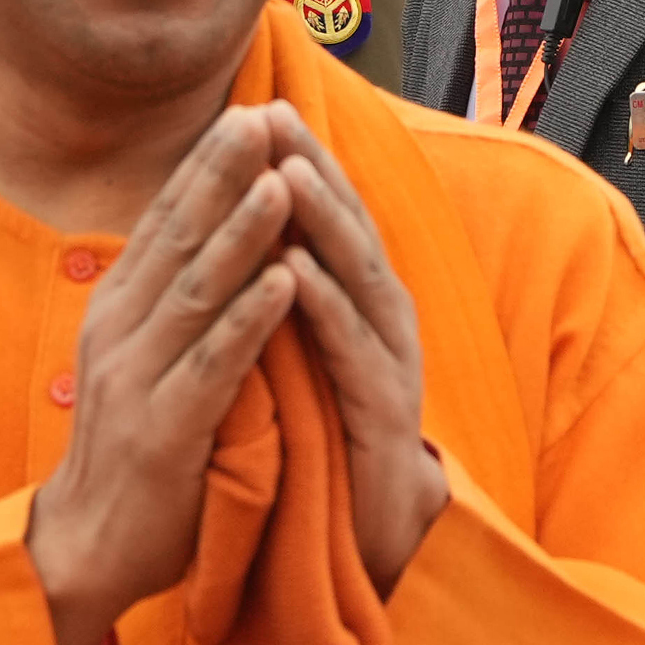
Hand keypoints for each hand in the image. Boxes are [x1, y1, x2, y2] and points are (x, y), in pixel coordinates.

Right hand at [23, 106, 302, 644]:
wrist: (86, 547)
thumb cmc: (131, 453)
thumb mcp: (140, 362)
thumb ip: (169, 307)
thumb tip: (207, 240)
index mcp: (116, 310)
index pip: (164, 223)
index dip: (202, 167)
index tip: (244, 114)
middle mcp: (118, 331)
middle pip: (177, 239)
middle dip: (221, 174)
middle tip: (260, 117)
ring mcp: (137, 379)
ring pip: (198, 289)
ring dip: (242, 231)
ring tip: (281, 180)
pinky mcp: (164, 429)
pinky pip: (215, 363)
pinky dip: (252, 317)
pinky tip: (286, 281)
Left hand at [255, 108, 445, 590]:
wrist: (368, 537)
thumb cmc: (329, 433)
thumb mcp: (304, 351)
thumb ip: (290, 294)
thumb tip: (254, 229)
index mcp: (360, 303)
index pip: (328, 218)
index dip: (298, 161)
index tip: (256, 108)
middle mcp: (384, 321)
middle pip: (349, 230)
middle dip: (312, 168)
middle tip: (271, 113)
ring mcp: (391, 364)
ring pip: (358, 278)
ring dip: (324, 222)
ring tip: (285, 171)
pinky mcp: (383, 415)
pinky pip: (353, 351)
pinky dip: (326, 305)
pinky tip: (297, 271)